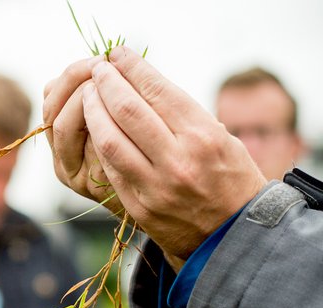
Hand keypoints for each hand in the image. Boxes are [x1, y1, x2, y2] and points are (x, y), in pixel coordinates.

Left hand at [44, 47, 266, 264]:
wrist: (234, 236)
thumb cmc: (230, 179)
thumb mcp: (222, 139)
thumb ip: (183, 114)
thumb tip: (142, 83)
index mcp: (203, 136)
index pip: (157, 91)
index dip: (132, 68)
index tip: (117, 55)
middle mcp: (178, 160)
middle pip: (128, 110)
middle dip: (107, 83)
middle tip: (98, 69)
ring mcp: (156, 186)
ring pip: (110, 140)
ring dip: (93, 112)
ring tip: (88, 95)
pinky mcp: (140, 207)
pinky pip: (110, 169)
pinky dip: (98, 144)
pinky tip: (93, 128)